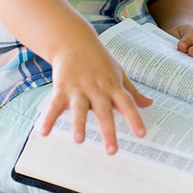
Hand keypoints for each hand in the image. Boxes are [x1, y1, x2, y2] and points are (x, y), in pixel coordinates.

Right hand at [38, 35, 153, 153]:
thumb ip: (131, 92)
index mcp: (113, 87)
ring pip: (79, 109)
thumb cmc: (100, 61)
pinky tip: (43, 131)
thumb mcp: (119, 74)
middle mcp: (97, 89)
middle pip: (104, 111)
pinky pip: (54, 105)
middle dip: (108, 131)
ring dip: (79, 124)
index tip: (141, 134)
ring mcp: (78, 89)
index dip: (135, 119)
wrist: (74, 41)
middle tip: (112, 151)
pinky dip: (49, 118)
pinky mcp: (61, 88)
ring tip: (79, 140)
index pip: (127, 104)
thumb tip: (149, 103)